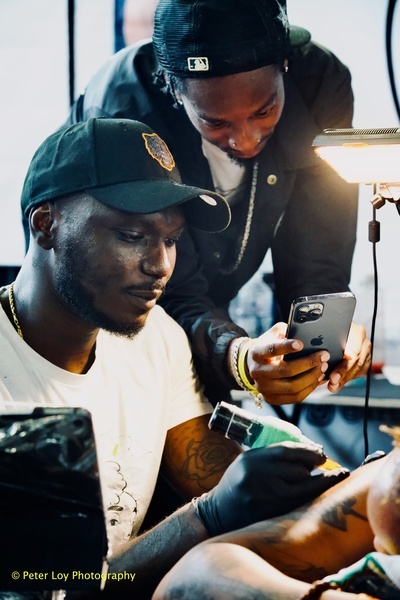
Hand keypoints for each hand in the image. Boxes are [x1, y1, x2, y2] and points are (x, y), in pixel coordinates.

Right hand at [193, 442, 348, 535]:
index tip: (322, 454)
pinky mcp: (268, 515)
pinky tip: (319, 492)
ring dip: (317, 484)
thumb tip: (310, 450)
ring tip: (327, 479)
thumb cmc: (240, 482)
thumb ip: (273, 455)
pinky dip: (311, 497)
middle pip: (297, 471)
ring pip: (301, 489)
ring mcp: (262, 497)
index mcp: (251, 459)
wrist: (218, 511)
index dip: (308, 451)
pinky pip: (297, 504)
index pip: (286, 451)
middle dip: (313, 468)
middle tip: (322, 465)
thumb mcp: (249, 461)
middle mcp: (256, 476)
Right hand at [245, 323, 330, 404]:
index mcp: (257, 353)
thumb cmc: (268, 346)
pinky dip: (309, 389)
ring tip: (323, 368)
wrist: (252, 365)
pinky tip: (317, 379)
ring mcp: (263, 387)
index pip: (272, 350)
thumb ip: (287, 331)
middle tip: (324, 357)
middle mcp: (258, 372)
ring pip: (292, 387)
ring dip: (311, 377)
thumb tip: (307, 332)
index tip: (301, 344)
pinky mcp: (271, 398)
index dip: (286, 347)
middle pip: (286, 370)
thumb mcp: (273, 334)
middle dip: (308, 363)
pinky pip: (295, 397)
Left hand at [326, 323, 370, 392]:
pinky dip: (346, 379)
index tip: (337, 372)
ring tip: (332, 386)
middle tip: (332, 382)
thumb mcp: (328, 332)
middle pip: (356, 362)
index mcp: (357, 332)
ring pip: (358, 370)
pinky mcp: (364, 361)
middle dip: (343, 374)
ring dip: (344, 380)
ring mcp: (366, 353)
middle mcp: (364, 342)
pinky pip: (358, 373)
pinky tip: (337, 384)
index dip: (345, 364)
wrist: (337, 331)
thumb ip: (326, 341)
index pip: (354, 350)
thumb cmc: (330, 330)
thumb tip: (318, 355)